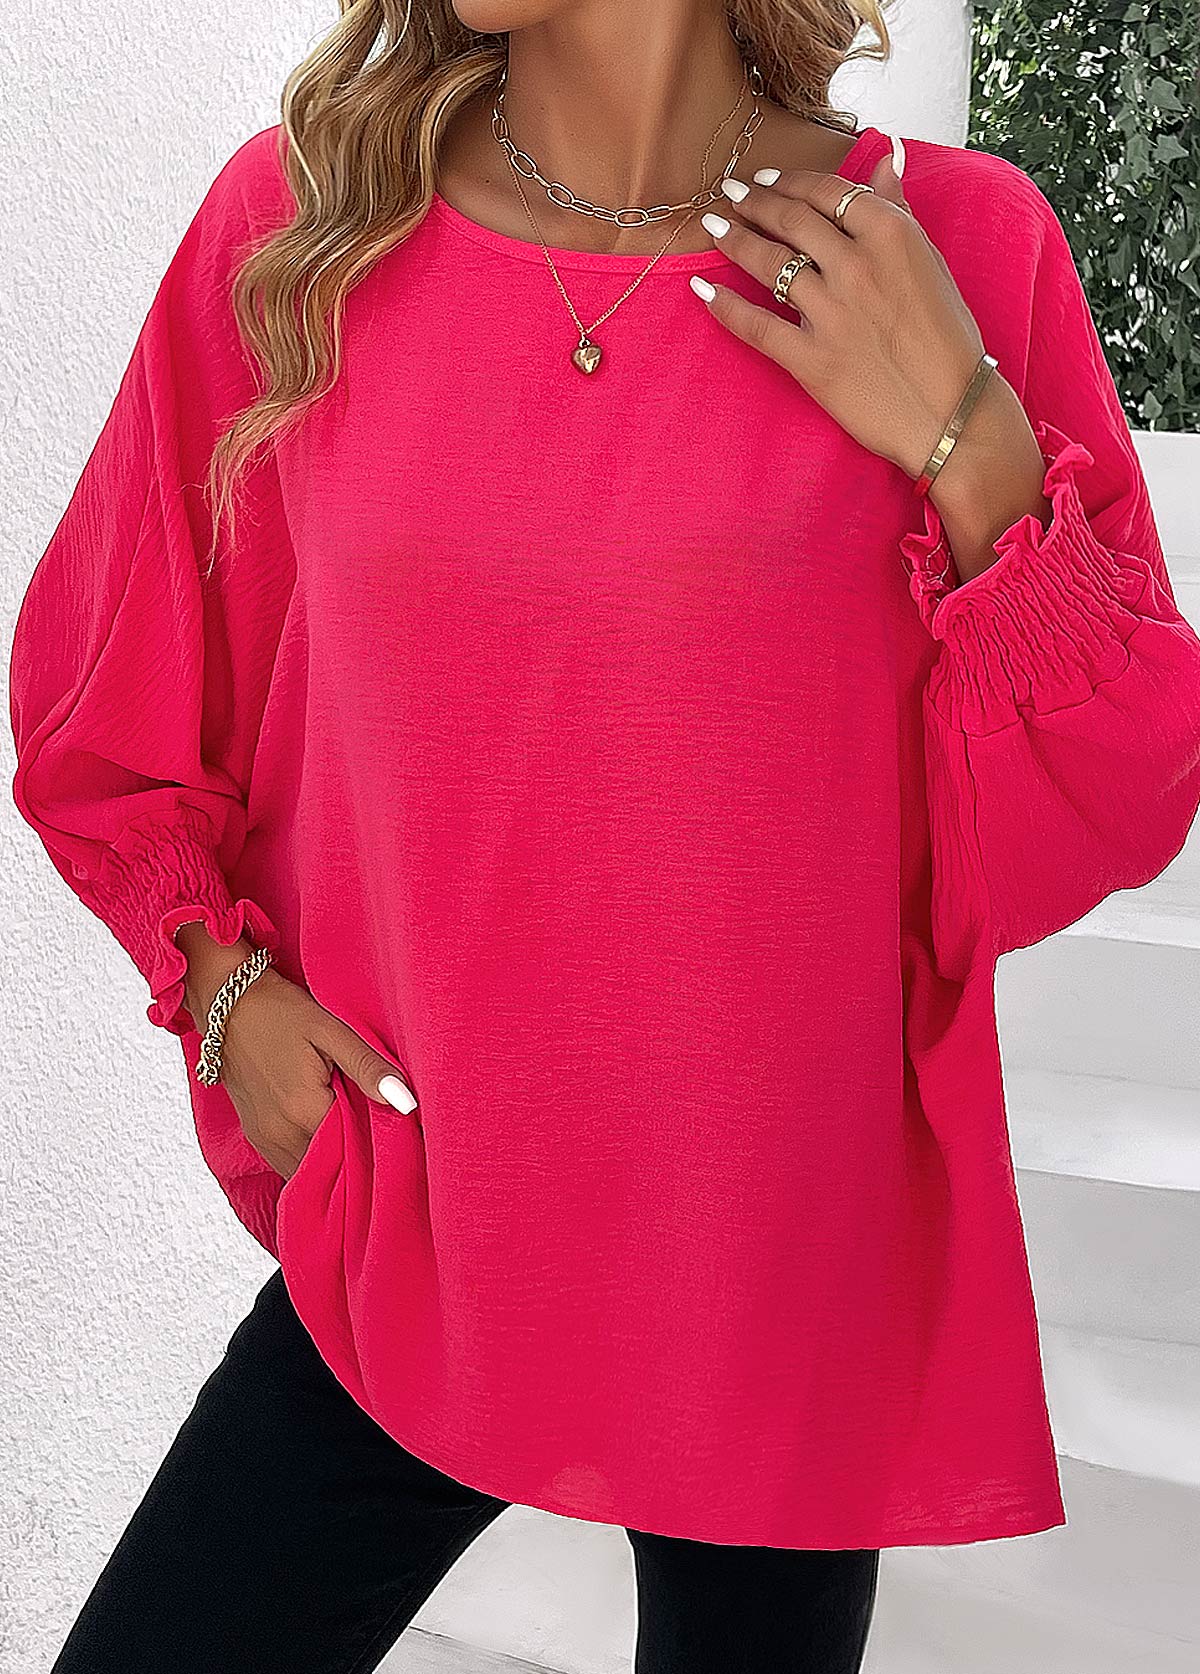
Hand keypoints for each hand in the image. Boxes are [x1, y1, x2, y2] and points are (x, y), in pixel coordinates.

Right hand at [175, 923, 416, 1178]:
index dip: (380, 1144)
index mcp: (304, 1110)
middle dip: (358, 1157)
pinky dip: (312, 1157)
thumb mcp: (330, 1030)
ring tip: (358, 1136)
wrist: (224, 1003)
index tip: (400, 1136)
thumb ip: (367, 1067)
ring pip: (309, 1171)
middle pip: (332, 1167)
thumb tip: (407, 1102)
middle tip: (383, 1137)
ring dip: (334, 1161)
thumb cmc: (279, 1011)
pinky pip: (289, 1163)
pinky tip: (329, 1135)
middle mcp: (280, 1135)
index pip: (356, 1150)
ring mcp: (263, 1139)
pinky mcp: (255, 1135)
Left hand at [689, 150, 1051, 577]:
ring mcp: (830, 313)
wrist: (951, 411)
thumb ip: (899, 207)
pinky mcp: (811, 359)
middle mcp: (856, 266)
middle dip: (753, 203)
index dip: (789, 182)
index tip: (765, 179)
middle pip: (790, 221)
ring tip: (712, 226)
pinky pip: (756, 325)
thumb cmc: (948, 338)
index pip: (826, 193)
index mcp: (891, 234)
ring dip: (733, 240)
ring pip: (768, 264)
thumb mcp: (931, 262)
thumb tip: (886, 151)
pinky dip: (724, 305)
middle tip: (730, 193)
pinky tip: (702, 290)